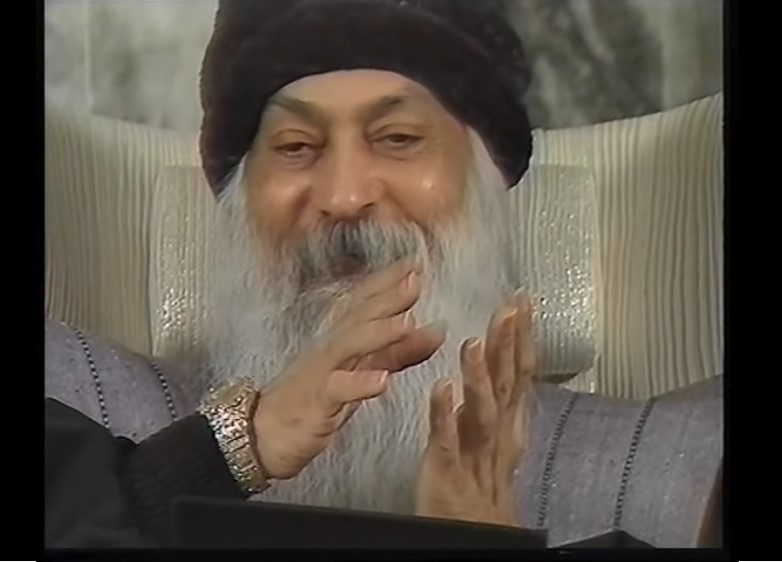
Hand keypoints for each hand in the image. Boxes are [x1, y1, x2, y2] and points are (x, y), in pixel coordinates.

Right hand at [253, 257, 445, 479]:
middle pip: (359, 316)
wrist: (264, 434)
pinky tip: (382, 382)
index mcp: (342, 338)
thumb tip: (438, 328)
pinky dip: (360, 384)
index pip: (366, 301)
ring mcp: (321, 372)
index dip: (389, 280)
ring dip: (378, 332)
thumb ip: (400, 351)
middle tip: (416, 278)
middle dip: (388, 296)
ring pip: (348, 346)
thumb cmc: (315, 399)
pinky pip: (337, 390)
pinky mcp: (315, 402)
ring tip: (407, 321)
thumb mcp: (363, 372)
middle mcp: (332, 348)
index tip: (416, 261)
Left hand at [416, 293, 534, 525]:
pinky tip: (441, 388)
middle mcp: (497, 434)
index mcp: (506, 422)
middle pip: (506, 384)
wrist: (474, 532)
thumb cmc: (482, 484)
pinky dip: (445, 414)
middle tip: (509, 308)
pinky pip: (447, 440)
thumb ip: (497, 399)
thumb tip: (500, 361)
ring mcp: (474, 452)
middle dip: (508, 345)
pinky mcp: (448, 471)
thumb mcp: (497, 436)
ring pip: (482, 410)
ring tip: (474, 343)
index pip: (517, 372)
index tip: (521, 301)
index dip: (520, 337)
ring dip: (480, 376)